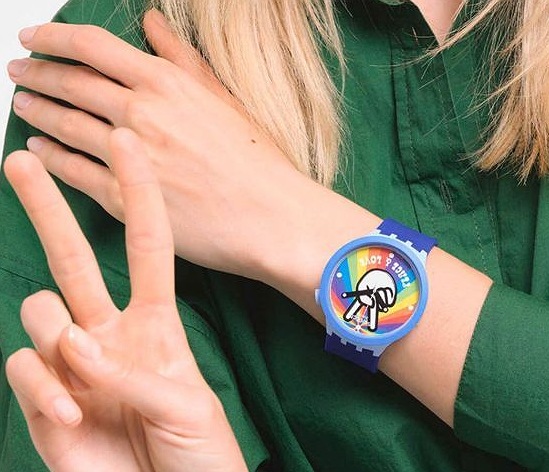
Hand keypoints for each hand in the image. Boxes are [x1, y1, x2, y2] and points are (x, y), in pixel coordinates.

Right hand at [4, 129, 245, 471]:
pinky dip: (43, 387)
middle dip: (47, 208)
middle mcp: (109, 333)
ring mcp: (74, 364)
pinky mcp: (45, 398)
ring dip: (58, 338)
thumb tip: (77, 342)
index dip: (138, 194)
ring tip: (84, 383)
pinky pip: (26, 368)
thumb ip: (133, 371)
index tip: (127, 143)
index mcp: (155, 324)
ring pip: (41, 311)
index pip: (146, 245)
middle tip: (19, 158)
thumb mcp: (186, 404)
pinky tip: (69, 413)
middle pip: (72, 257)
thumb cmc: (197, 452)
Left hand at [6, 10, 311, 279]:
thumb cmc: (257, 161)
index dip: (53, 37)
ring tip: (25, 105)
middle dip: (36, 72)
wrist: (271, 217)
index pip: (92, 46)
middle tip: (20, 71)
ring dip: (37, 111)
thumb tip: (152, 22)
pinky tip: (37, 151)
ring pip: (64, 125)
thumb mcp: (223, 98)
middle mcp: (142, 113)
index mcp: (167, 84)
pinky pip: (72, 172)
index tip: (33, 37)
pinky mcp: (124, 199)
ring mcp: (129, 157)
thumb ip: (182, 58)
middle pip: (70, 82)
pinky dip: (48, 159)